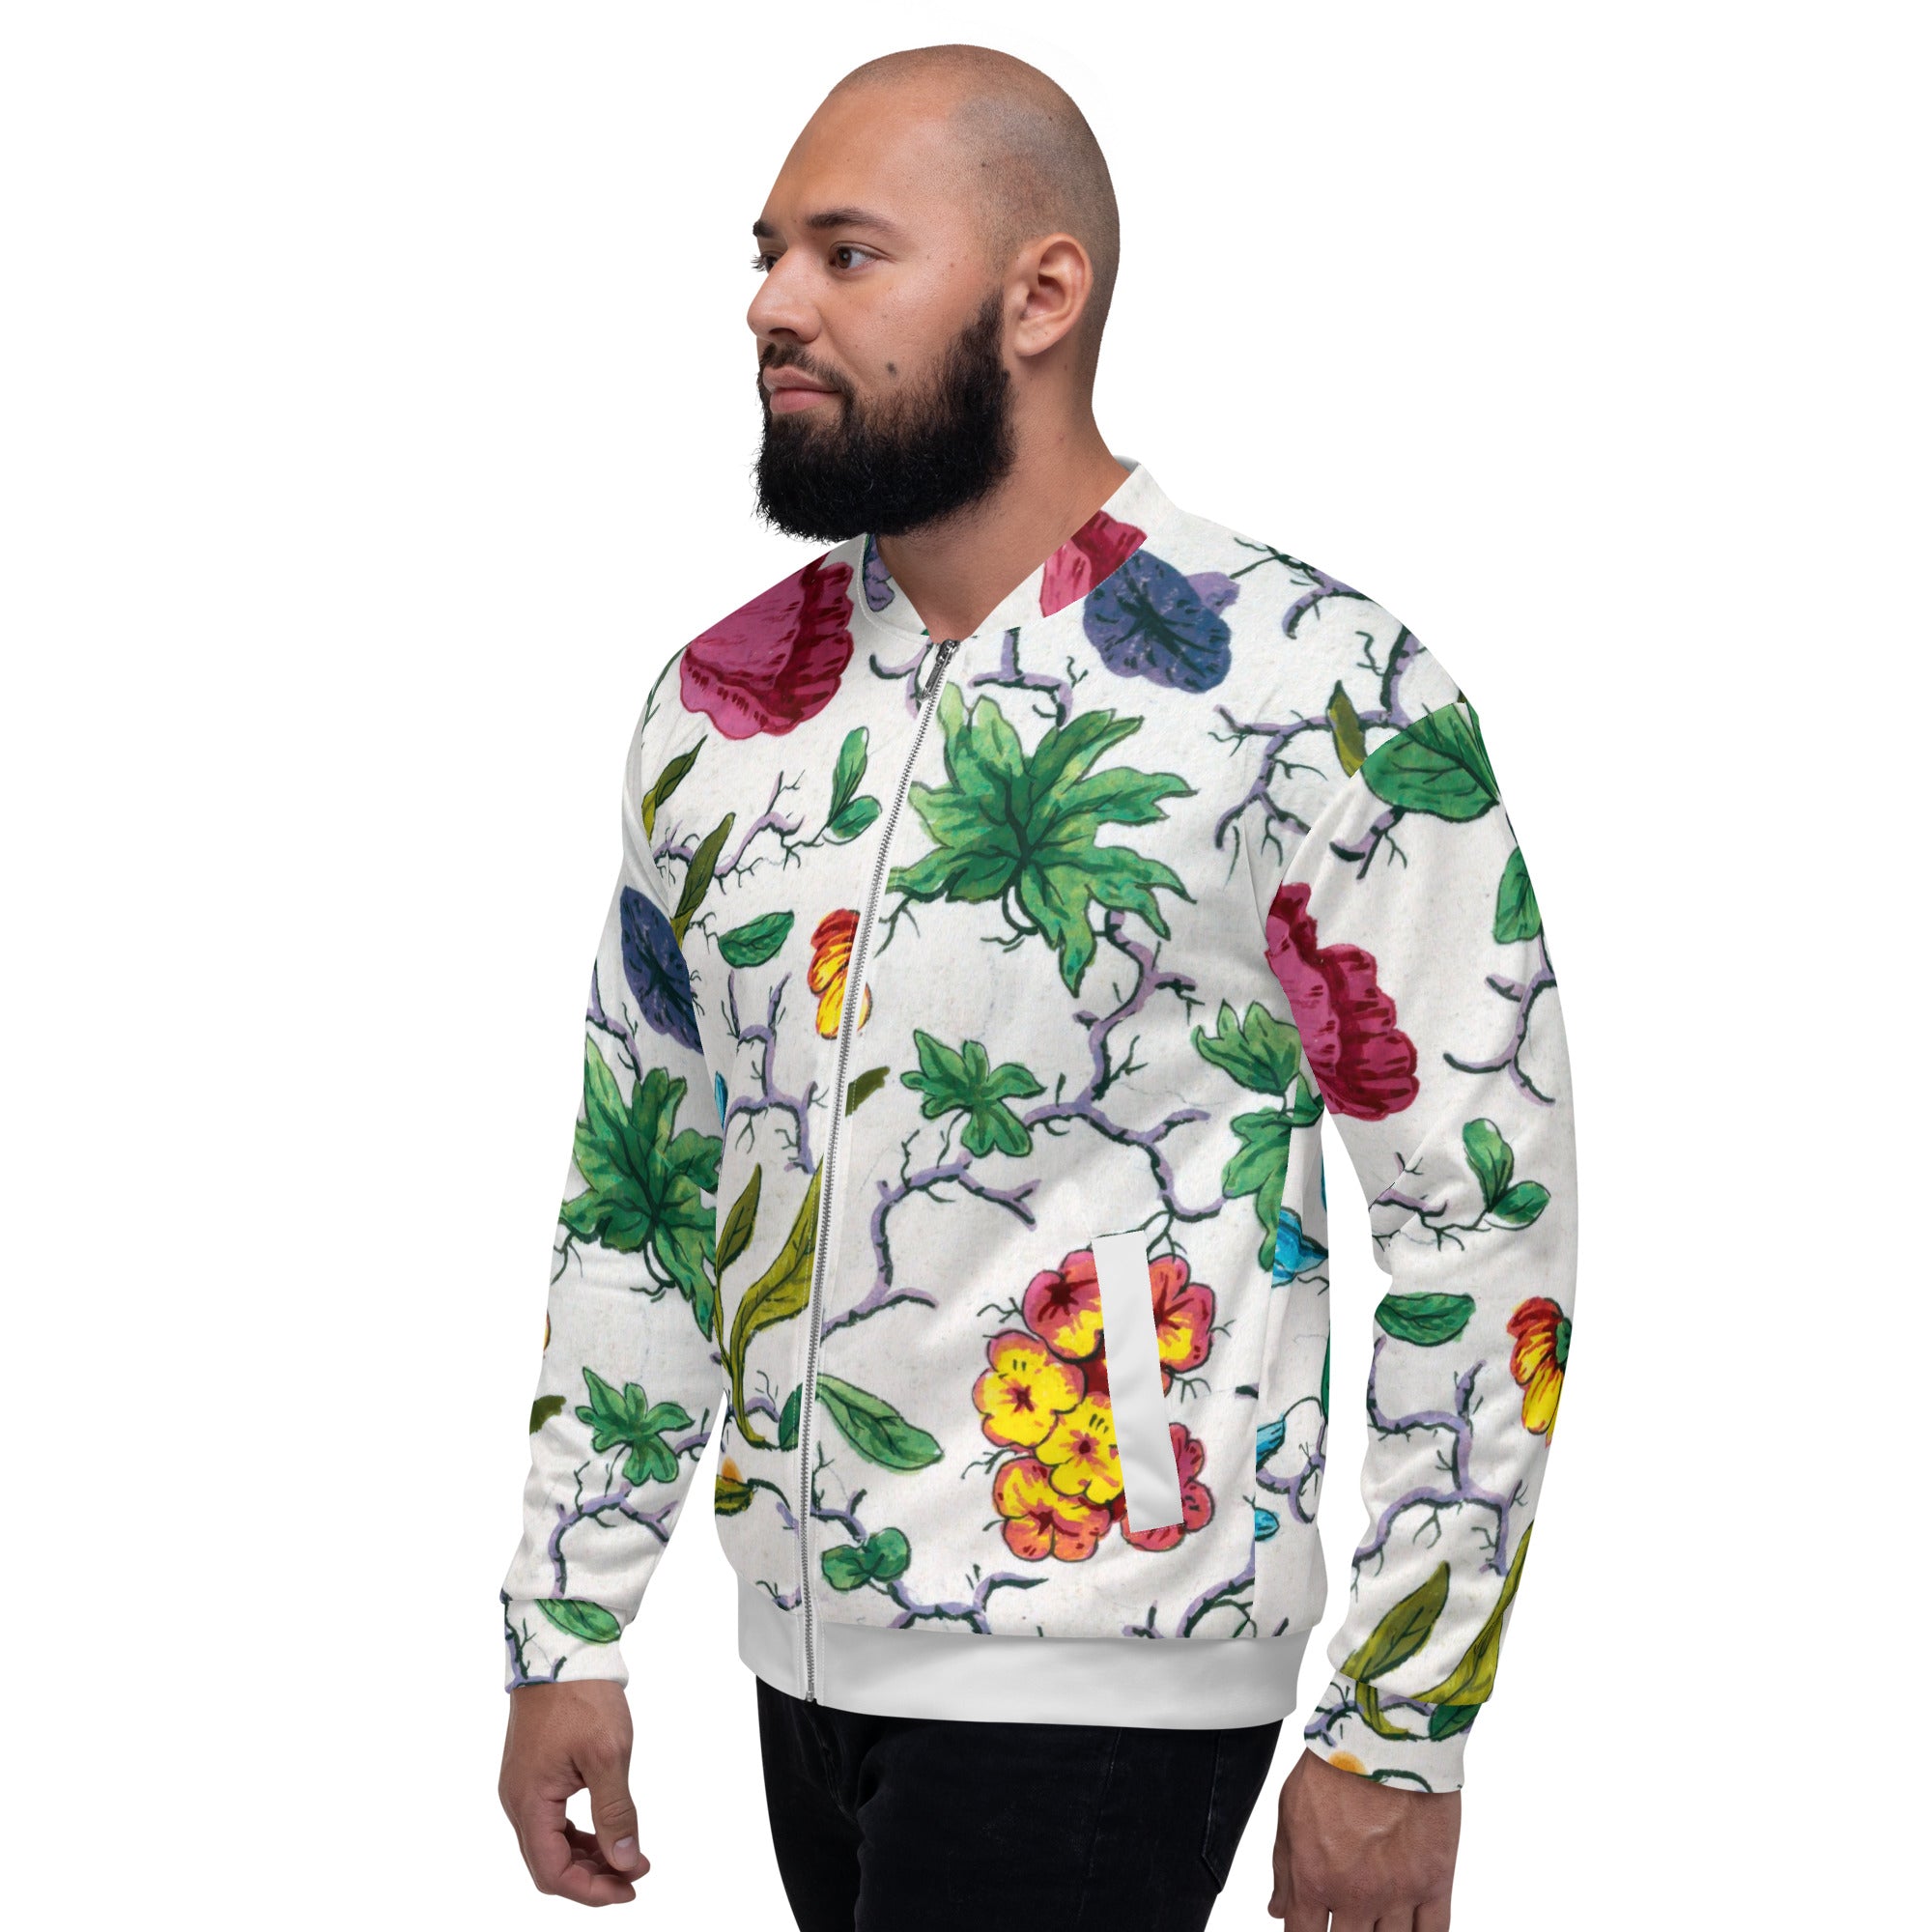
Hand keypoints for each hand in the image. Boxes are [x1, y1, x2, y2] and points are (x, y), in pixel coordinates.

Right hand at [499, 1680, 648, 1905]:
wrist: (561, 1649)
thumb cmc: (581, 1696)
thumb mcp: (608, 1756)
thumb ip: (615, 1813)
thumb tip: (624, 1860)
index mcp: (529, 1802)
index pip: (553, 1872)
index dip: (592, 1890)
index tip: (630, 1887)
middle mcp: (517, 1801)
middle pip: (548, 1864)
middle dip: (592, 1877)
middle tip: (634, 1873)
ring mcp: (522, 1787)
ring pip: (550, 1844)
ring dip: (587, 1856)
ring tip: (627, 1854)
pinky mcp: (532, 1774)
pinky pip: (551, 1821)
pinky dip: (578, 1834)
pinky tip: (606, 1830)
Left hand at [1268, 1747, 1459, 1929]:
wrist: (1385, 1737)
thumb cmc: (1334, 1766)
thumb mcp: (1290, 1811)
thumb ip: (1284, 1869)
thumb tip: (1278, 1910)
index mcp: (1314, 1880)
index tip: (1313, 1930)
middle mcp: (1356, 1896)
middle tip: (1348, 1918)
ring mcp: (1398, 1893)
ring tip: (1376, 1922)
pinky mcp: (1436, 1881)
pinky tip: (1413, 1931)